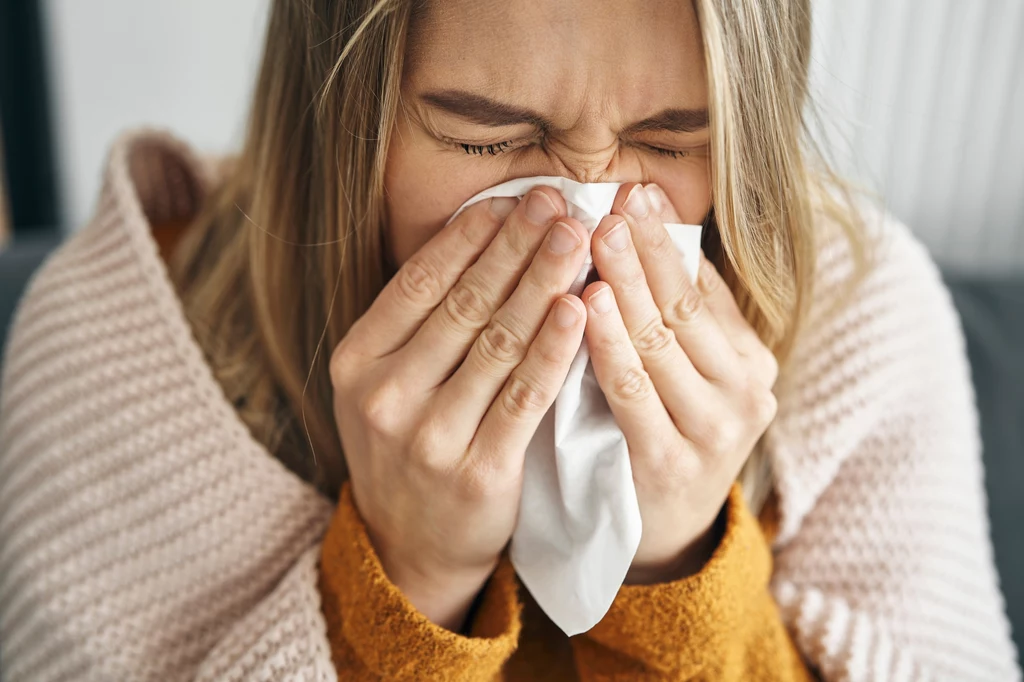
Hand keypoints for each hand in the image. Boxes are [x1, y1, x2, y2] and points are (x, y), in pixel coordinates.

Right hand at [330, 187, 591, 629]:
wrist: (412, 546)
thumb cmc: (410, 446)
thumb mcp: (386, 383)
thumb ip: (420, 323)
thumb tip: (483, 236)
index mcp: (356, 361)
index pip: (419, 283)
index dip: (470, 236)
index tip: (513, 199)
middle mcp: (383, 396)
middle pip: (462, 304)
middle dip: (515, 247)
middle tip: (558, 202)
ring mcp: (428, 437)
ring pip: (496, 343)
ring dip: (541, 283)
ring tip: (576, 238)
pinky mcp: (478, 473)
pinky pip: (524, 397)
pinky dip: (554, 349)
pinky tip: (577, 308)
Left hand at [582, 183, 778, 584]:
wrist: (661, 532)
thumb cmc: (663, 436)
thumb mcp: (683, 376)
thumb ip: (670, 317)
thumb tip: (639, 231)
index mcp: (749, 361)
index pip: (704, 287)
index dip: (668, 239)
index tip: (637, 193)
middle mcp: (744, 392)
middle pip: (686, 307)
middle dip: (647, 250)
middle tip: (614, 201)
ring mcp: (713, 431)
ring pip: (662, 343)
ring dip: (629, 285)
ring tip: (599, 236)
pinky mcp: (672, 465)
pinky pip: (634, 393)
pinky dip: (610, 345)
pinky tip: (587, 306)